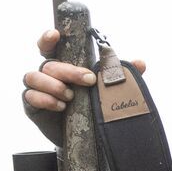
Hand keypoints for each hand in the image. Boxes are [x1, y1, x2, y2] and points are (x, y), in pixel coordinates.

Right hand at [23, 29, 146, 111]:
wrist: (83, 136)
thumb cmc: (91, 105)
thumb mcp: (106, 89)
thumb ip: (120, 75)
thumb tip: (140, 63)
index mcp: (62, 64)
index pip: (50, 46)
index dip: (49, 38)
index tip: (56, 35)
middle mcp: (47, 73)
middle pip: (49, 63)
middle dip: (69, 70)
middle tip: (89, 80)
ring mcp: (37, 88)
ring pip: (34, 77)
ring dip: (54, 85)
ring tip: (71, 96)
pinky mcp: (32, 105)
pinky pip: (31, 96)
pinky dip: (46, 99)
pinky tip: (61, 106)